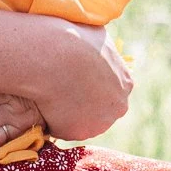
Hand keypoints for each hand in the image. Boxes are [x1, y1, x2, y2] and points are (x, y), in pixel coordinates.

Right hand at [24, 20, 132, 139]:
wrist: (52, 57)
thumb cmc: (73, 40)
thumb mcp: (98, 37)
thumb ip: (104, 52)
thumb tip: (100, 48)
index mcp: (126, 83)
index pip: (110, 89)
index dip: (92, 85)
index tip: (75, 78)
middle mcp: (117, 107)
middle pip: (100, 109)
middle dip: (85, 102)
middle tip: (63, 89)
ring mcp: (98, 123)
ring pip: (82, 120)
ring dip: (70, 113)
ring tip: (51, 94)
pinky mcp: (76, 133)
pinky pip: (63, 128)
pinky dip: (54, 119)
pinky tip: (45, 102)